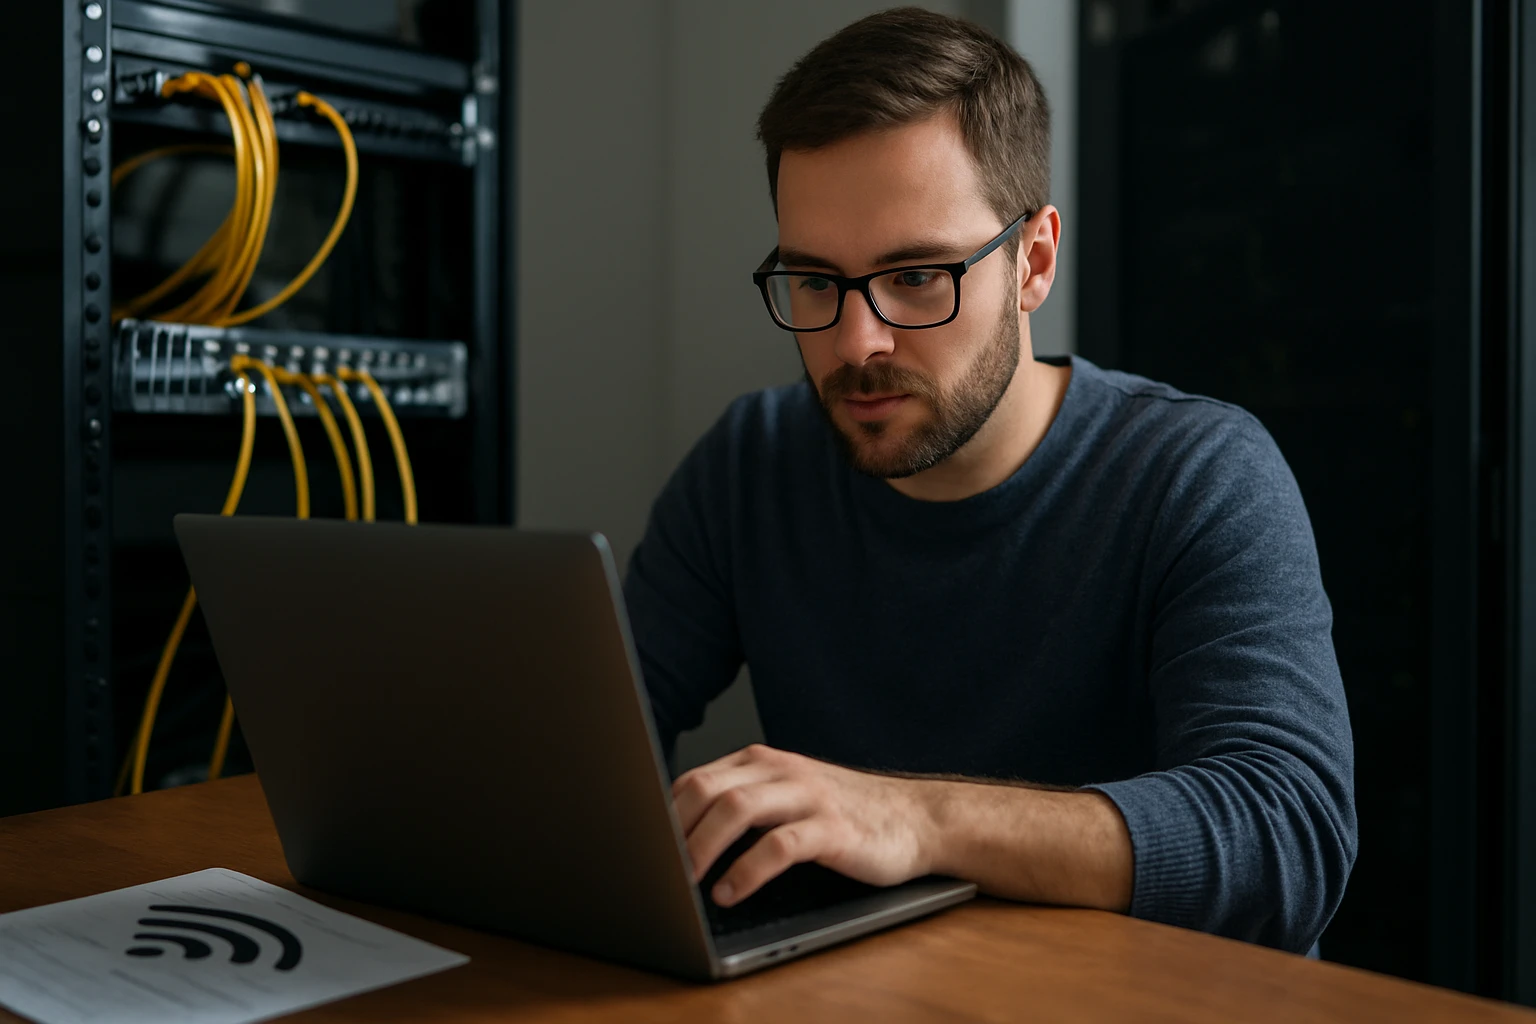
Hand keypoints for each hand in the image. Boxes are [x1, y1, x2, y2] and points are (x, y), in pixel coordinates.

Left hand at [671, 744, 934, 905]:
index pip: (695, 778)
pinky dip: (747, 870)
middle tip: (655, 866)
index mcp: (763, 762)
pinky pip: (779, 846)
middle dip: (674, 828)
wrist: (917, 818)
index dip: (662, 813)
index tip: (641, 846)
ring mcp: (809, 797)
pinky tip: (731, 893)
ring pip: (737, 808)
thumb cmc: (846, 814)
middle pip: (707, 788)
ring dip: (702, 847)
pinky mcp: (833, 829)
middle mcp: (782, 771)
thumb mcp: (788, 798)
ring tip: (683, 880)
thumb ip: (743, 804)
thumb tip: (680, 838)